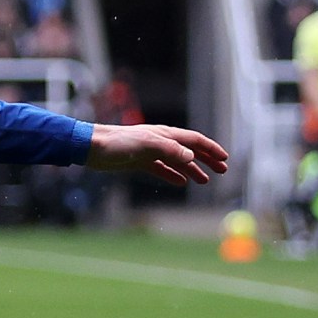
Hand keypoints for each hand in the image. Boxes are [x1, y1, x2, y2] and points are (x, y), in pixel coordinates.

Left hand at [87, 122, 229, 186]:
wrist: (93, 148)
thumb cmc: (118, 143)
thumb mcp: (147, 145)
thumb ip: (170, 150)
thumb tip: (192, 156)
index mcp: (165, 135)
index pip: (195, 140)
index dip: (211, 149)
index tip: (225, 159)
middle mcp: (161, 142)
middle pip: (190, 150)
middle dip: (207, 160)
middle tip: (222, 171)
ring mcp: (151, 152)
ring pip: (178, 161)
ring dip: (193, 169)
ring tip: (205, 181)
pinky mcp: (140, 162)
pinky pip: (162, 169)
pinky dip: (174, 174)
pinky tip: (181, 182)